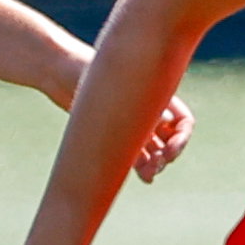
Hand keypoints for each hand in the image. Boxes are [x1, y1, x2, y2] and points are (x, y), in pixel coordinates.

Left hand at [43, 52, 194, 185]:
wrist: (61, 72)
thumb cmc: (89, 68)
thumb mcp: (115, 81)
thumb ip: (141, 100)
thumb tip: (165, 121)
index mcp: (156, 92)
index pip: (183, 121)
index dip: (181, 139)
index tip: (170, 153)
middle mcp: (147, 107)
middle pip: (169, 138)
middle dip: (168, 155)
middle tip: (157, 167)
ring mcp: (132, 121)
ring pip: (153, 148)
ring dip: (155, 163)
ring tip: (149, 176)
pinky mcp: (115, 132)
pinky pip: (135, 152)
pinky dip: (140, 165)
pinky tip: (143, 175)